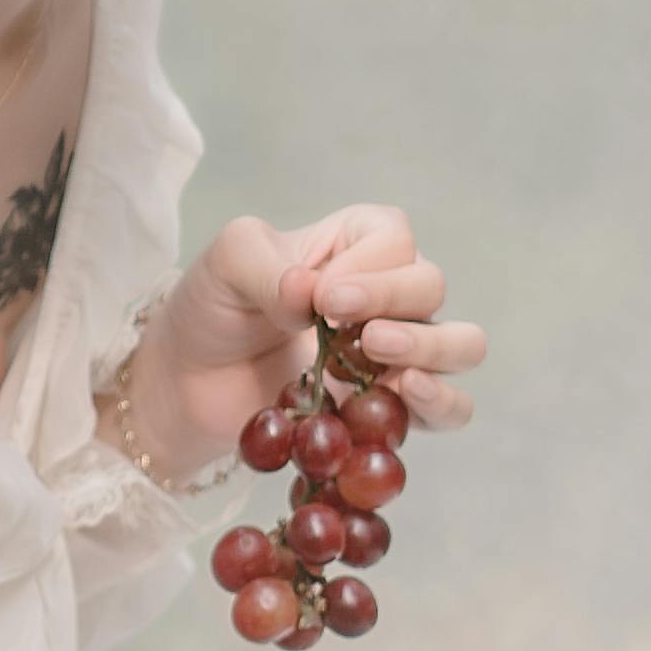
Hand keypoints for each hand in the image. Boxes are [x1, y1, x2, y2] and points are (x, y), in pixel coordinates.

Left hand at [128, 206, 484, 483]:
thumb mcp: (226, 264)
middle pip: (431, 286)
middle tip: (345, 327)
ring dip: (430, 348)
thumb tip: (308, 290)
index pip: (395, 239)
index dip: (369, 268)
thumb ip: (267, 266)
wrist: (189, 381)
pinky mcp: (390, 410)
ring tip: (377, 354)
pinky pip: (449, 410)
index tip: (322, 295)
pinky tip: (404, 396)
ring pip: (462, 345)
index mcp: (355, 243)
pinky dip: (440, 404)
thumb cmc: (213, 307)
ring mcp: (396, 355)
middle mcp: (387, 295)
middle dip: (395, 303)